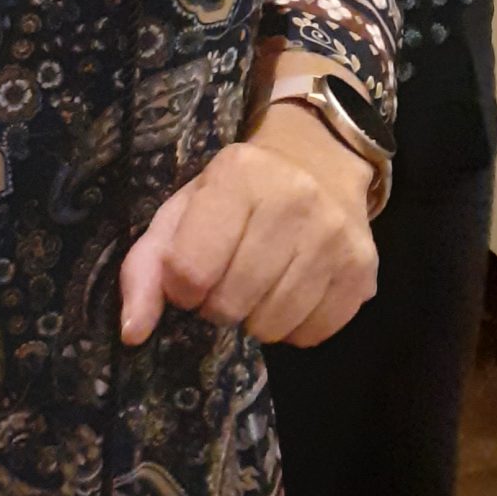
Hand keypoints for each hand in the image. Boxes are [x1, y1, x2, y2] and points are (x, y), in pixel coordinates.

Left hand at [119, 104, 377, 349]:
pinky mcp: (363, 271)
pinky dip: (294, 325)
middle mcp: (294, 201)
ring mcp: (335, 238)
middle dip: (219, 303)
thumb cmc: (238, 192)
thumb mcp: (184, 209)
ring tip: (260, 282)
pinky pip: (312, 335)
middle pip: (231, 304)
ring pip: (273, 326)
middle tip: (227, 277)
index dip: (182, 285)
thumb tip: (132, 332)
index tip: (191, 272)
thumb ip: (146, 266)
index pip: (190, 270)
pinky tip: (293, 289)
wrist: (320, 159)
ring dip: (256, 317)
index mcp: (239, 175)